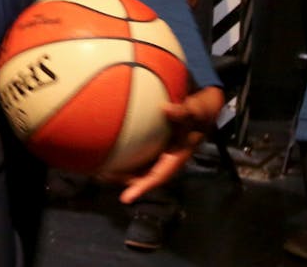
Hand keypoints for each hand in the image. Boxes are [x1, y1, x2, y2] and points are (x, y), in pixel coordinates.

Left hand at [101, 85, 224, 203]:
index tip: (127, 198)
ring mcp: (162, 153)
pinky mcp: (157, 145)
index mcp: (177, 158)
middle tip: (103, 177)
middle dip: (125, 181)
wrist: (205, 109)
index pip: (158, 177)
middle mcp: (167, 159)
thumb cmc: (200, 112)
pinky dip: (127, 157)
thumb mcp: (195, 111)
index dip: (142, 188)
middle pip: (145, 176)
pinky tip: (111, 151)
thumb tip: (165, 109)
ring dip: (123, 171)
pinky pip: (140, 156)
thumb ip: (182, 112)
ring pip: (141, 168)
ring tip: (100, 169)